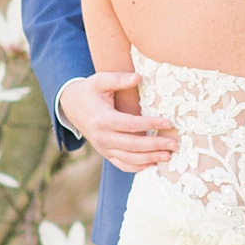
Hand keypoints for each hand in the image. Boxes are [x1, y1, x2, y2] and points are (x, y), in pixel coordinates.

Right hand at [58, 73, 175, 171]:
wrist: (70, 106)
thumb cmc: (89, 91)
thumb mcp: (99, 80)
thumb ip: (118, 79)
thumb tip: (138, 77)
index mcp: (102, 119)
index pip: (131, 124)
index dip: (151, 124)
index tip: (168, 123)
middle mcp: (102, 137)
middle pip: (133, 145)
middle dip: (155, 146)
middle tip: (174, 144)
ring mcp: (103, 147)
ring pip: (129, 158)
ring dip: (150, 159)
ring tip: (168, 156)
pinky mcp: (105, 153)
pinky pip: (122, 164)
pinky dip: (138, 167)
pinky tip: (153, 163)